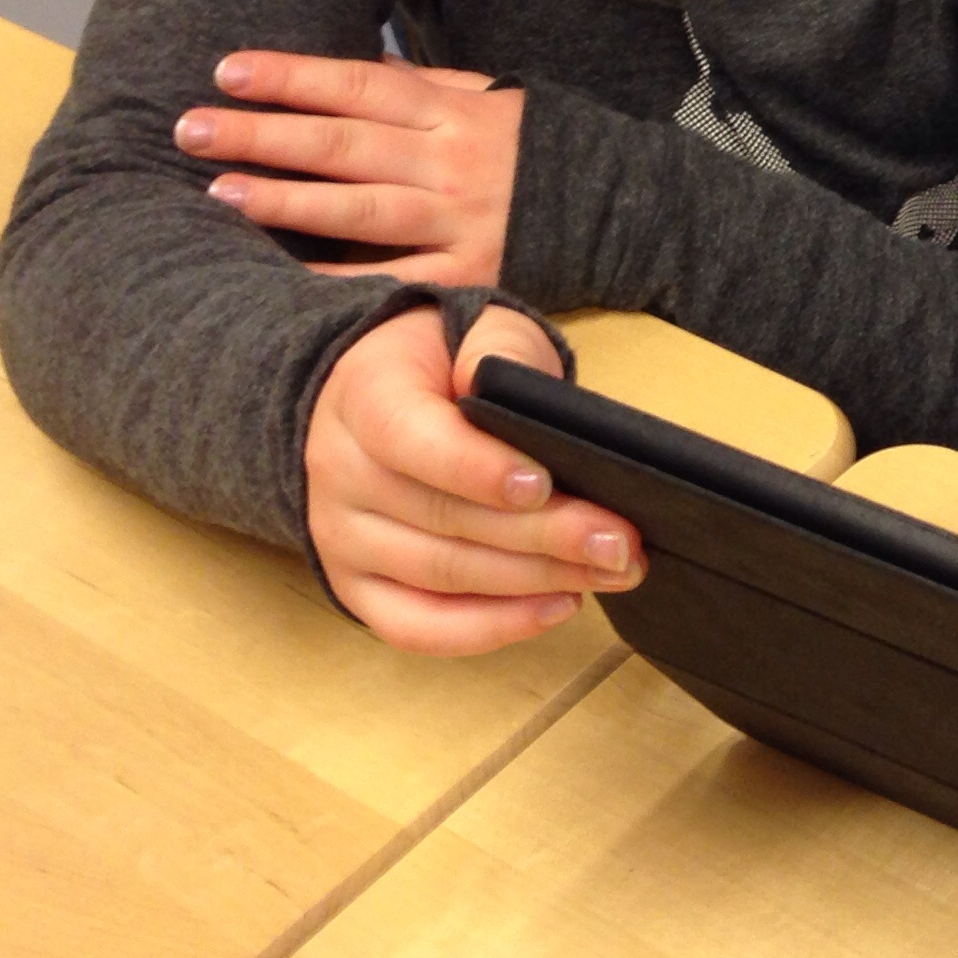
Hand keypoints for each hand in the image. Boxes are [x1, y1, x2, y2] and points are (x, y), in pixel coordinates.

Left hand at [180, 50, 522, 285]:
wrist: (627, 209)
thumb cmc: (543, 150)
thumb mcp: (492, 100)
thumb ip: (426, 88)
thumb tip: (350, 71)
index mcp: (454, 112)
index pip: (359, 85)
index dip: (292, 77)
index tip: (227, 71)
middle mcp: (452, 162)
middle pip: (344, 144)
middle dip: (263, 134)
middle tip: (192, 127)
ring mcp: (459, 222)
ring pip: (360, 209)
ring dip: (285, 200)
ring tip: (221, 191)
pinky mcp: (470, 275)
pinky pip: (392, 278)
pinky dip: (336, 279)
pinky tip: (280, 273)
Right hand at [305, 302, 638, 652]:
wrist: (378, 395)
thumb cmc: (444, 364)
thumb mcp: (477, 329)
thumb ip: (496, 350)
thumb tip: (499, 393)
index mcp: (363, 399)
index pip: (412, 440)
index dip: (477, 469)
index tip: (543, 485)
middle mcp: (339, 474)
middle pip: (443, 518)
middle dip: (543, 535)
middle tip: (619, 542)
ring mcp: (340, 538)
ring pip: (440, 576)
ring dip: (533, 582)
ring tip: (610, 571)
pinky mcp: (356, 587)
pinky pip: (417, 627)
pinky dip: (490, 628)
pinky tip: (557, 606)